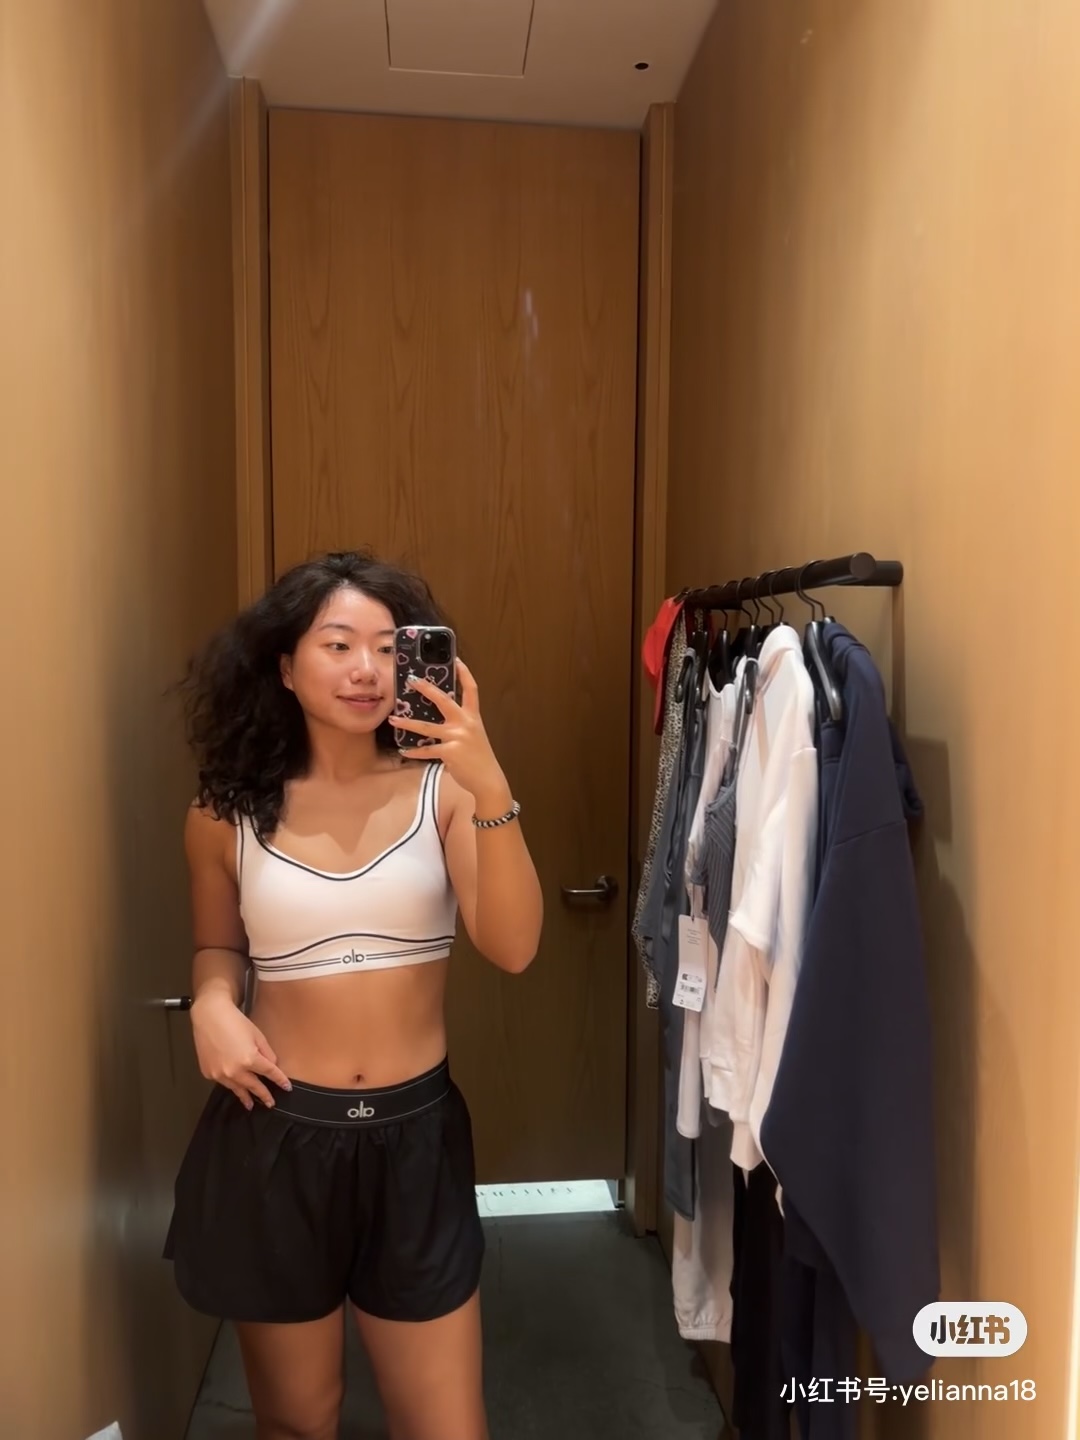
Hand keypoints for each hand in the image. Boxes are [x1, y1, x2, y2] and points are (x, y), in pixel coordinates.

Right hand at [190, 992, 291, 1109]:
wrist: (209, 1016)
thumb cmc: (235, 1022)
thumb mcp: (257, 1035)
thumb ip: (266, 1053)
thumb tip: (271, 1066)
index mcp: (249, 1060)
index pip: (269, 1074)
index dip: (279, 1081)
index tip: (287, 1087)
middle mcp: (234, 1071)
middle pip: (253, 1086)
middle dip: (263, 1095)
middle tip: (270, 1103)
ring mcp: (219, 1074)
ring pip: (236, 1089)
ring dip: (245, 1096)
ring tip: (250, 1104)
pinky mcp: (208, 1073)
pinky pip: (223, 1082)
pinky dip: (230, 1084)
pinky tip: (234, 1086)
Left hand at [389, 658, 508, 803]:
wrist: (488, 779)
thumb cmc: (480, 757)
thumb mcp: (474, 735)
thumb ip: (460, 725)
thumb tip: (440, 717)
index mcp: (473, 717)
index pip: (471, 689)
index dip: (464, 673)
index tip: (456, 659)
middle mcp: (465, 724)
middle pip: (444, 700)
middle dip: (426, 689)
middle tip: (412, 680)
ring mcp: (457, 738)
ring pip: (427, 727)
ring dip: (407, 724)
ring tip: (392, 720)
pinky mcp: (450, 752)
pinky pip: (427, 751)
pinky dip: (414, 752)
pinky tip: (403, 751)